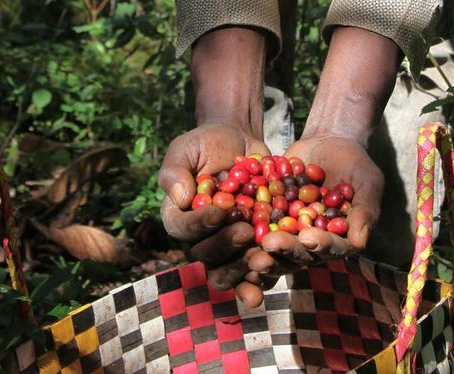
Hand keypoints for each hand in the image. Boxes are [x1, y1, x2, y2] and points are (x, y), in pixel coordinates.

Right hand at [158, 124, 269, 289]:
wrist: (242, 147)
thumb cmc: (209, 145)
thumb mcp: (188, 147)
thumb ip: (176, 169)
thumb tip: (179, 197)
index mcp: (179, 217)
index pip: (182, 228)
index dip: (199, 224)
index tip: (219, 211)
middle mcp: (198, 239)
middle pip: (205, 256)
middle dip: (225, 245)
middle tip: (246, 230)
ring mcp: (225, 249)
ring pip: (227, 272)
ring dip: (244, 267)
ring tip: (263, 252)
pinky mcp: (249, 251)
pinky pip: (253, 274)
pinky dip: (264, 275)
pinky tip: (276, 265)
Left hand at [244, 135, 383, 280]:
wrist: (329, 141)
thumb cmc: (356, 163)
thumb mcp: (368, 182)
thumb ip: (365, 211)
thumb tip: (359, 242)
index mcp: (338, 241)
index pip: (330, 249)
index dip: (319, 246)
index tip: (307, 237)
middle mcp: (312, 242)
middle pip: (298, 253)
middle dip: (284, 249)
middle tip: (270, 244)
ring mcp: (289, 232)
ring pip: (274, 245)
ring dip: (260, 245)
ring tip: (248, 237)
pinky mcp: (270, 217)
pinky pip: (257, 221)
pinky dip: (245, 220)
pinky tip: (232, 216)